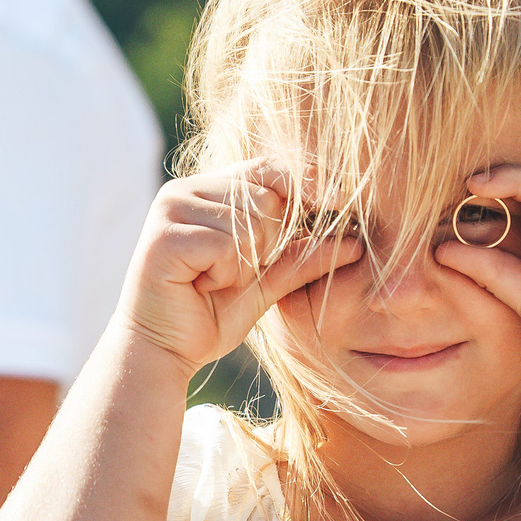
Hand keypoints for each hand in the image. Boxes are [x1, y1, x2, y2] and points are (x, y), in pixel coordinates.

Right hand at [120, 161, 361, 372]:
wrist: (163, 352)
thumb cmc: (210, 315)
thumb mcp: (267, 284)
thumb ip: (304, 259)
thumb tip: (358, 243)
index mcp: (207, 191)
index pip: (267, 168)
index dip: (304, 183)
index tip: (338, 201)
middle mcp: (184, 191)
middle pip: (262, 196)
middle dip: (266, 242)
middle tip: (234, 273)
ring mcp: (169, 209)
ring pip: (246, 222)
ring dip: (242, 263)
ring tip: (212, 281)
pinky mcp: (163, 236)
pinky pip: (224, 245)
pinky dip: (224, 273)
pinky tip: (199, 286)